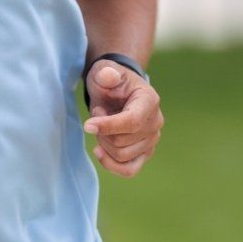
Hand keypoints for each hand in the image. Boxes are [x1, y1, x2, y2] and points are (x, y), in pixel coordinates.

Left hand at [83, 61, 162, 177]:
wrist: (117, 91)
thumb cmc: (110, 81)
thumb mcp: (104, 71)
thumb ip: (106, 73)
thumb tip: (108, 77)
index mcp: (149, 101)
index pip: (131, 122)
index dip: (108, 126)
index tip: (87, 125)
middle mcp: (155, 122)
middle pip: (122, 142)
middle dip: (101, 131)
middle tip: (97, 113)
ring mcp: (152, 139)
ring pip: (122, 156)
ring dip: (103, 144)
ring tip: (101, 125)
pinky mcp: (144, 152)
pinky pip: (130, 169)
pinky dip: (112, 165)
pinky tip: (99, 151)